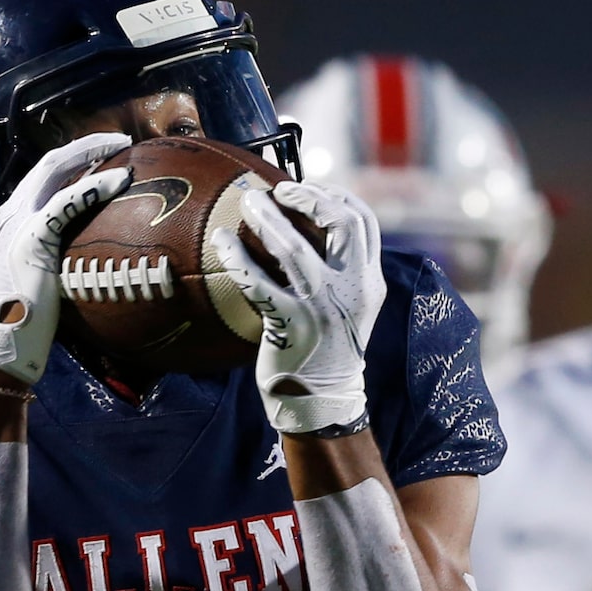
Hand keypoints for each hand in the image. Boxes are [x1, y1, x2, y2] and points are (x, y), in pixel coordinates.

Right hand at [0, 134, 131, 383]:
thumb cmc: (22, 325)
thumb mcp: (38, 283)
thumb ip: (54, 264)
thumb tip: (84, 268)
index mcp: (9, 224)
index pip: (42, 180)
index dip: (72, 163)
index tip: (101, 158)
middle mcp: (9, 215)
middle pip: (48, 164)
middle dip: (84, 147)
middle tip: (118, 141)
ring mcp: (17, 223)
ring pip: (56, 171)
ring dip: (91, 155)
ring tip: (122, 148)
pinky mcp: (32, 238)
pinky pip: (67, 202)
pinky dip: (95, 186)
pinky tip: (119, 179)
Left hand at [209, 180, 386, 432]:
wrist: (322, 401)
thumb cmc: (329, 350)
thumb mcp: (351, 308)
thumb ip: (343, 272)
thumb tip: (314, 228)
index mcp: (369, 283)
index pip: (364, 222)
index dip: (336, 195)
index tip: (309, 189)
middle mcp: (351, 291)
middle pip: (341, 222)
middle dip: (308, 197)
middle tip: (279, 191)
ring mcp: (321, 308)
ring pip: (294, 247)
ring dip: (267, 217)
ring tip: (248, 203)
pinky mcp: (290, 325)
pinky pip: (258, 281)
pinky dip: (237, 256)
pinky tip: (222, 241)